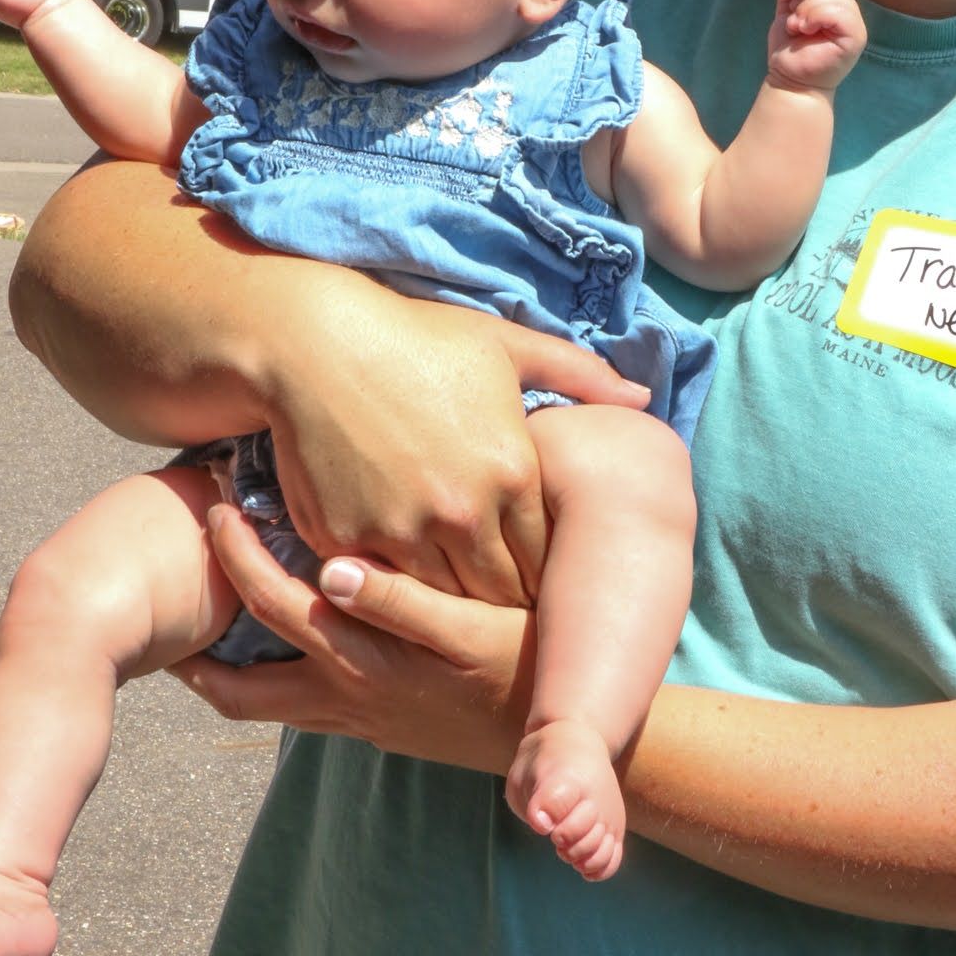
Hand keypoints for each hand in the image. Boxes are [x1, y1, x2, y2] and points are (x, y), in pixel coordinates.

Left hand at [172, 503, 532, 772]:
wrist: (563, 740)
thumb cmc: (526, 663)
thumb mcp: (473, 628)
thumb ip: (402, 599)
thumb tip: (329, 568)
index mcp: (364, 662)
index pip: (274, 605)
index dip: (237, 552)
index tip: (219, 503)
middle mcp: (348, 698)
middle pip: (240, 681)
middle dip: (201, 632)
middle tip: (178, 572)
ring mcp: (358, 720)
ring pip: (263, 706)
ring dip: (222, 669)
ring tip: (199, 622)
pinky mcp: (375, 728)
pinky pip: (298, 708)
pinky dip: (267, 677)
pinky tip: (276, 642)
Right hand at [261, 274, 649, 606]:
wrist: (314, 344)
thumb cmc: (416, 339)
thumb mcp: (506, 346)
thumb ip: (580, 375)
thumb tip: (641, 398)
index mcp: (511, 471)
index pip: (547, 555)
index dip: (549, 573)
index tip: (547, 584)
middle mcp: (462, 512)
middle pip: (501, 591)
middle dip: (507, 601)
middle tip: (510, 614)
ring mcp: (402, 532)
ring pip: (443, 600)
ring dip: (453, 604)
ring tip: (463, 616)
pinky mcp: (347, 541)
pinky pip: (382, 586)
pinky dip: (394, 591)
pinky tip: (403, 592)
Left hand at [767, 0, 866, 93]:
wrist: (790, 81)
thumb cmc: (791, 53)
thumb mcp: (787, 16)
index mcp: (837, 11)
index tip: (791, 12)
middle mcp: (850, 18)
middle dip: (805, 1)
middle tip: (794, 23)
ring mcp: (855, 28)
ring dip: (809, 10)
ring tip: (798, 28)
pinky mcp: (855, 39)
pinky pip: (841, 13)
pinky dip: (818, 16)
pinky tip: (806, 30)